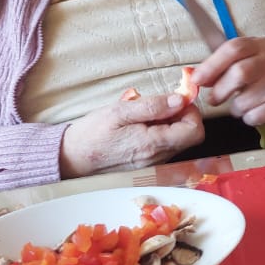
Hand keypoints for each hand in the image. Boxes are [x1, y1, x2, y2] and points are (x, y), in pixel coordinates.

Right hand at [59, 94, 202, 177]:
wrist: (69, 158)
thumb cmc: (91, 133)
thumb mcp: (119, 111)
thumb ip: (152, 106)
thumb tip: (180, 100)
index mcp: (152, 144)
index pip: (194, 131)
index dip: (191, 111)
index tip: (176, 99)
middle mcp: (156, 158)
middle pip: (189, 136)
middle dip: (181, 115)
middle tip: (160, 103)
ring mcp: (151, 164)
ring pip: (177, 141)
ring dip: (170, 124)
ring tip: (146, 114)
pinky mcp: (145, 165)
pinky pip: (164, 147)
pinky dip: (160, 133)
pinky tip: (141, 126)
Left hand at [188, 36, 264, 127]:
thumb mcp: (250, 59)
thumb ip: (223, 65)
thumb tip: (195, 77)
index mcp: (260, 46)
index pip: (234, 49)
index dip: (212, 65)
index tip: (198, 79)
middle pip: (239, 73)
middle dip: (220, 90)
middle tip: (214, 99)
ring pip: (243, 101)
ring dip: (236, 107)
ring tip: (244, 103)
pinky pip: (254, 116)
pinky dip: (249, 117)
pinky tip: (257, 109)